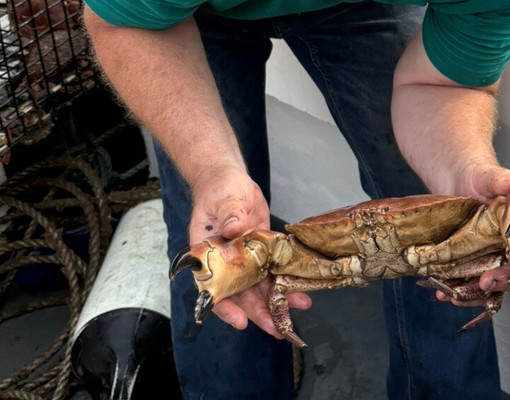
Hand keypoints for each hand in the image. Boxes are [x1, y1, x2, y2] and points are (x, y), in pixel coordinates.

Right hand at [187, 165, 311, 335]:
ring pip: (259, 287)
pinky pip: (273, 271)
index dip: (225, 307)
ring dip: (277, 300)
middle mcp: (225, 263)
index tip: (240, 321)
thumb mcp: (223, 199)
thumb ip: (229, 214)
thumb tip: (235, 229)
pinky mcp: (261, 252)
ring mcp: (244, 260)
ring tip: (300, 307)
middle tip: (279, 329)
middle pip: (240, 294)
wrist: (231, 180)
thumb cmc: (219, 189)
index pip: (211, 287)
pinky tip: (302, 290)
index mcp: (206, 255)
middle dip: (259, 312)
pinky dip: (286, 281)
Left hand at [443, 164, 509, 301]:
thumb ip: (502, 180)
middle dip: (501, 281)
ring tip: (457, 295)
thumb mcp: (489, 177)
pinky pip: (474, 284)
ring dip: (477, 294)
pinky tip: (447, 294)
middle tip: (485, 282)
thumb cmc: (479, 178)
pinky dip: (462, 292)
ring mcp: (496, 256)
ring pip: (495, 283)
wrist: (457, 182)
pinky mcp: (479, 263)